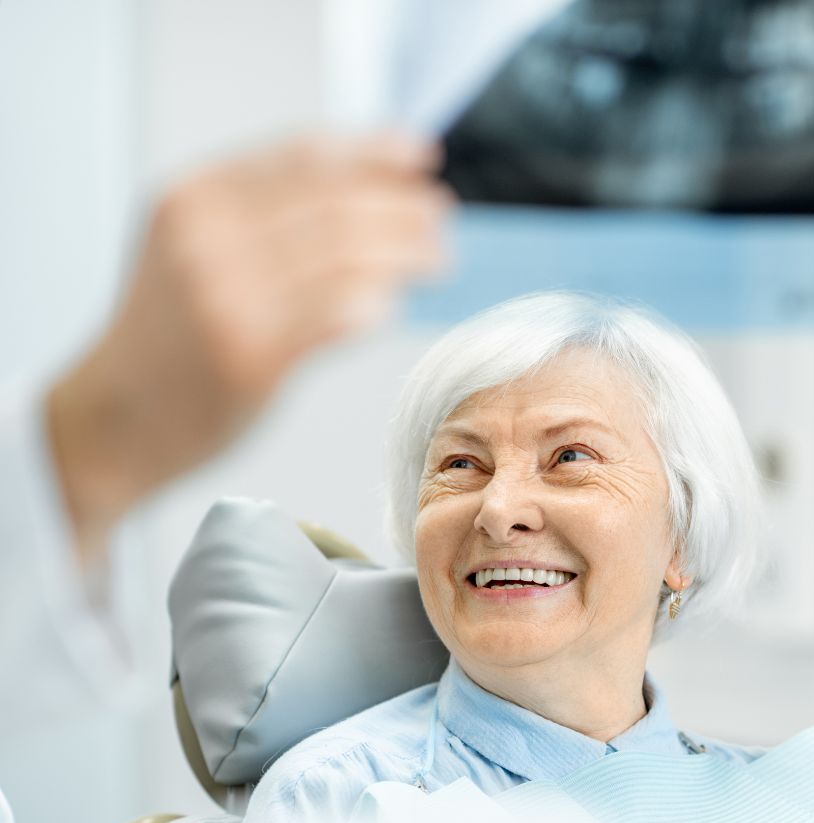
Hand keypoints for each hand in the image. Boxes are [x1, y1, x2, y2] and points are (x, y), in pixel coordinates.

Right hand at [46, 133, 449, 562]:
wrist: (113, 418)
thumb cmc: (166, 338)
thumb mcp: (191, 251)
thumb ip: (260, 221)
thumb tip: (366, 201)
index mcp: (195, 198)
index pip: (305, 158)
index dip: (374, 154)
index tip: (420, 158)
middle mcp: (207, 238)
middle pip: (335, 205)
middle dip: (402, 208)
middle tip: (441, 218)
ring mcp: (227, 298)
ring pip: (345, 258)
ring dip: (404, 253)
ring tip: (438, 258)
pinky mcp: (249, 357)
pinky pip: (336, 317)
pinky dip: (374, 304)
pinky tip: (392, 304)